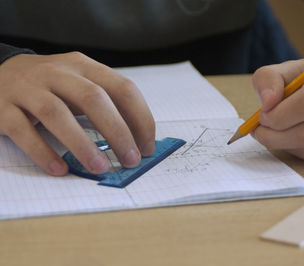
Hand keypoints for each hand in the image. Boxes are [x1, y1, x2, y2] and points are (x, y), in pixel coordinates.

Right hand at [0, 52, 154, 174]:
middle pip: (93, 99)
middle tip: (131, 160)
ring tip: (100, 168)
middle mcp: (57, 73)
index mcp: (84, 67)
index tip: (147, 147)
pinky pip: (23, 131)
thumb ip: (107, 104)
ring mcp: (27, 88)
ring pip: (57, 114)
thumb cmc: (51, 86)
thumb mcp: (80, 85)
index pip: (123, 88)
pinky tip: (59, 169)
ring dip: (83, 145)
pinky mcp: (2, 107)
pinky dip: (43, 152)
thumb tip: (138, 139)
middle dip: (118, 132)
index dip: (140, 119)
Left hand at [251, 53, 303, 159]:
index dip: (279, 115)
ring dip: (284, 144)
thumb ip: (269, 79)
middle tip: (260, 131)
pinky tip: (295, 137)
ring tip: (275, 132)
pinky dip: (298, 150)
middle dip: (275, 135)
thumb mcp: (292, 68)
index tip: (262, 116)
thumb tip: (266, 105)